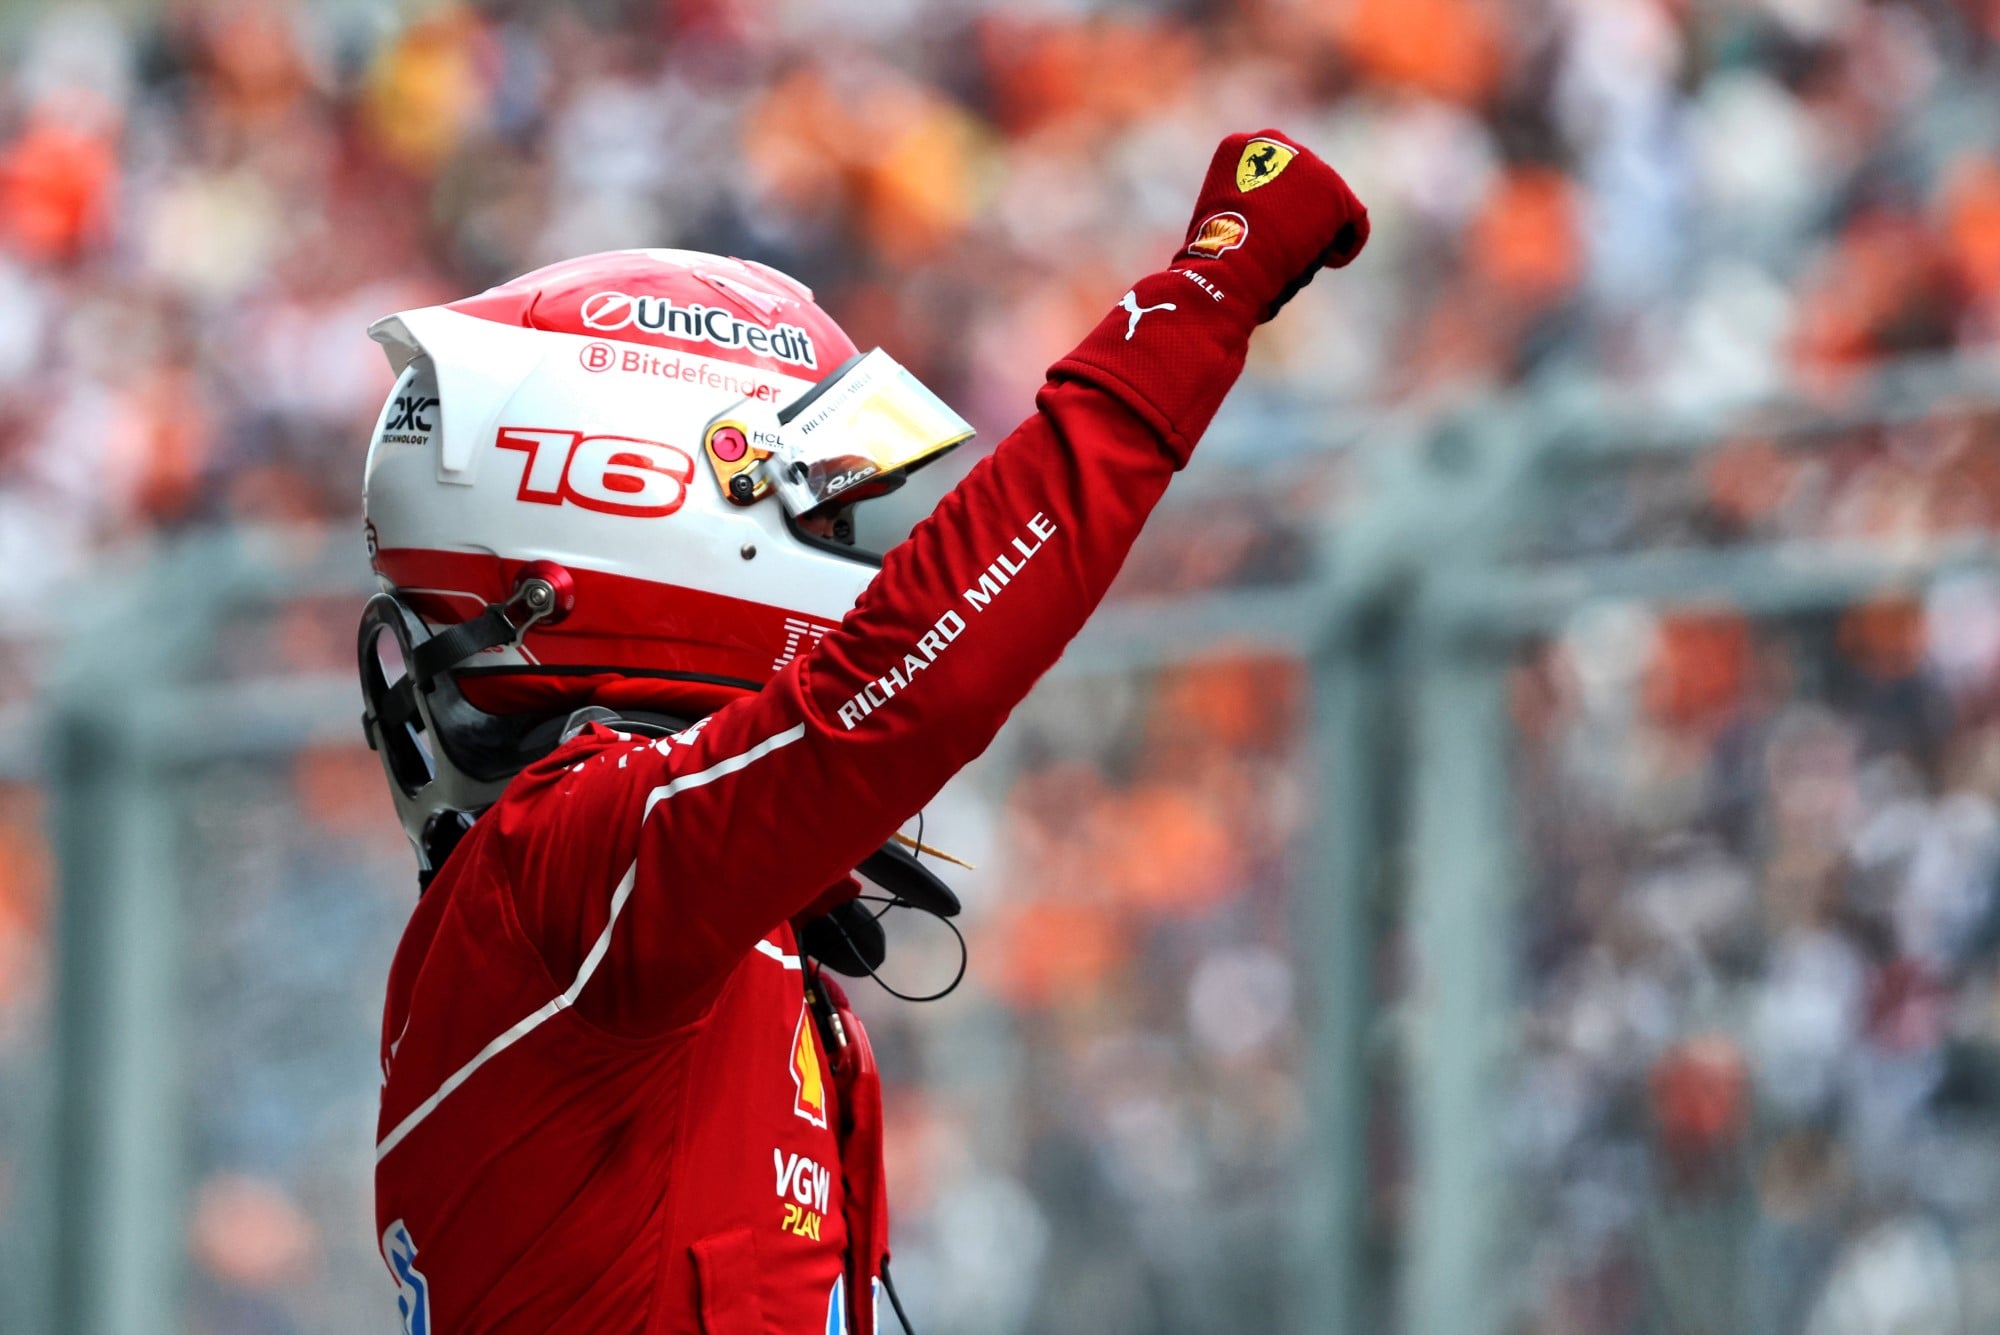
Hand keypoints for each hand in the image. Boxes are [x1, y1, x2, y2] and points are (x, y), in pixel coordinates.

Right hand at [1177, 130, 1370, 321]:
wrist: (1231, 262)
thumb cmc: (1216, 254)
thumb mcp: (1220, 216)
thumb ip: (1244, 203)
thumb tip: (1263, 220)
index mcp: (1240, 145)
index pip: (1269, 171)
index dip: (1271, 205)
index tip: (1263, 233)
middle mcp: (1276, 142)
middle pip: (1302, 180)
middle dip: (1301, 213)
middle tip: (1290, 248)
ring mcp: (1309, 164)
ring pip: (1328, 200)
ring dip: (1321, 230)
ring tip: (1304, 257)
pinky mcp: (1336, 192)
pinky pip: (1353, 222)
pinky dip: (1345, 246)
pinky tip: (1328, 262)